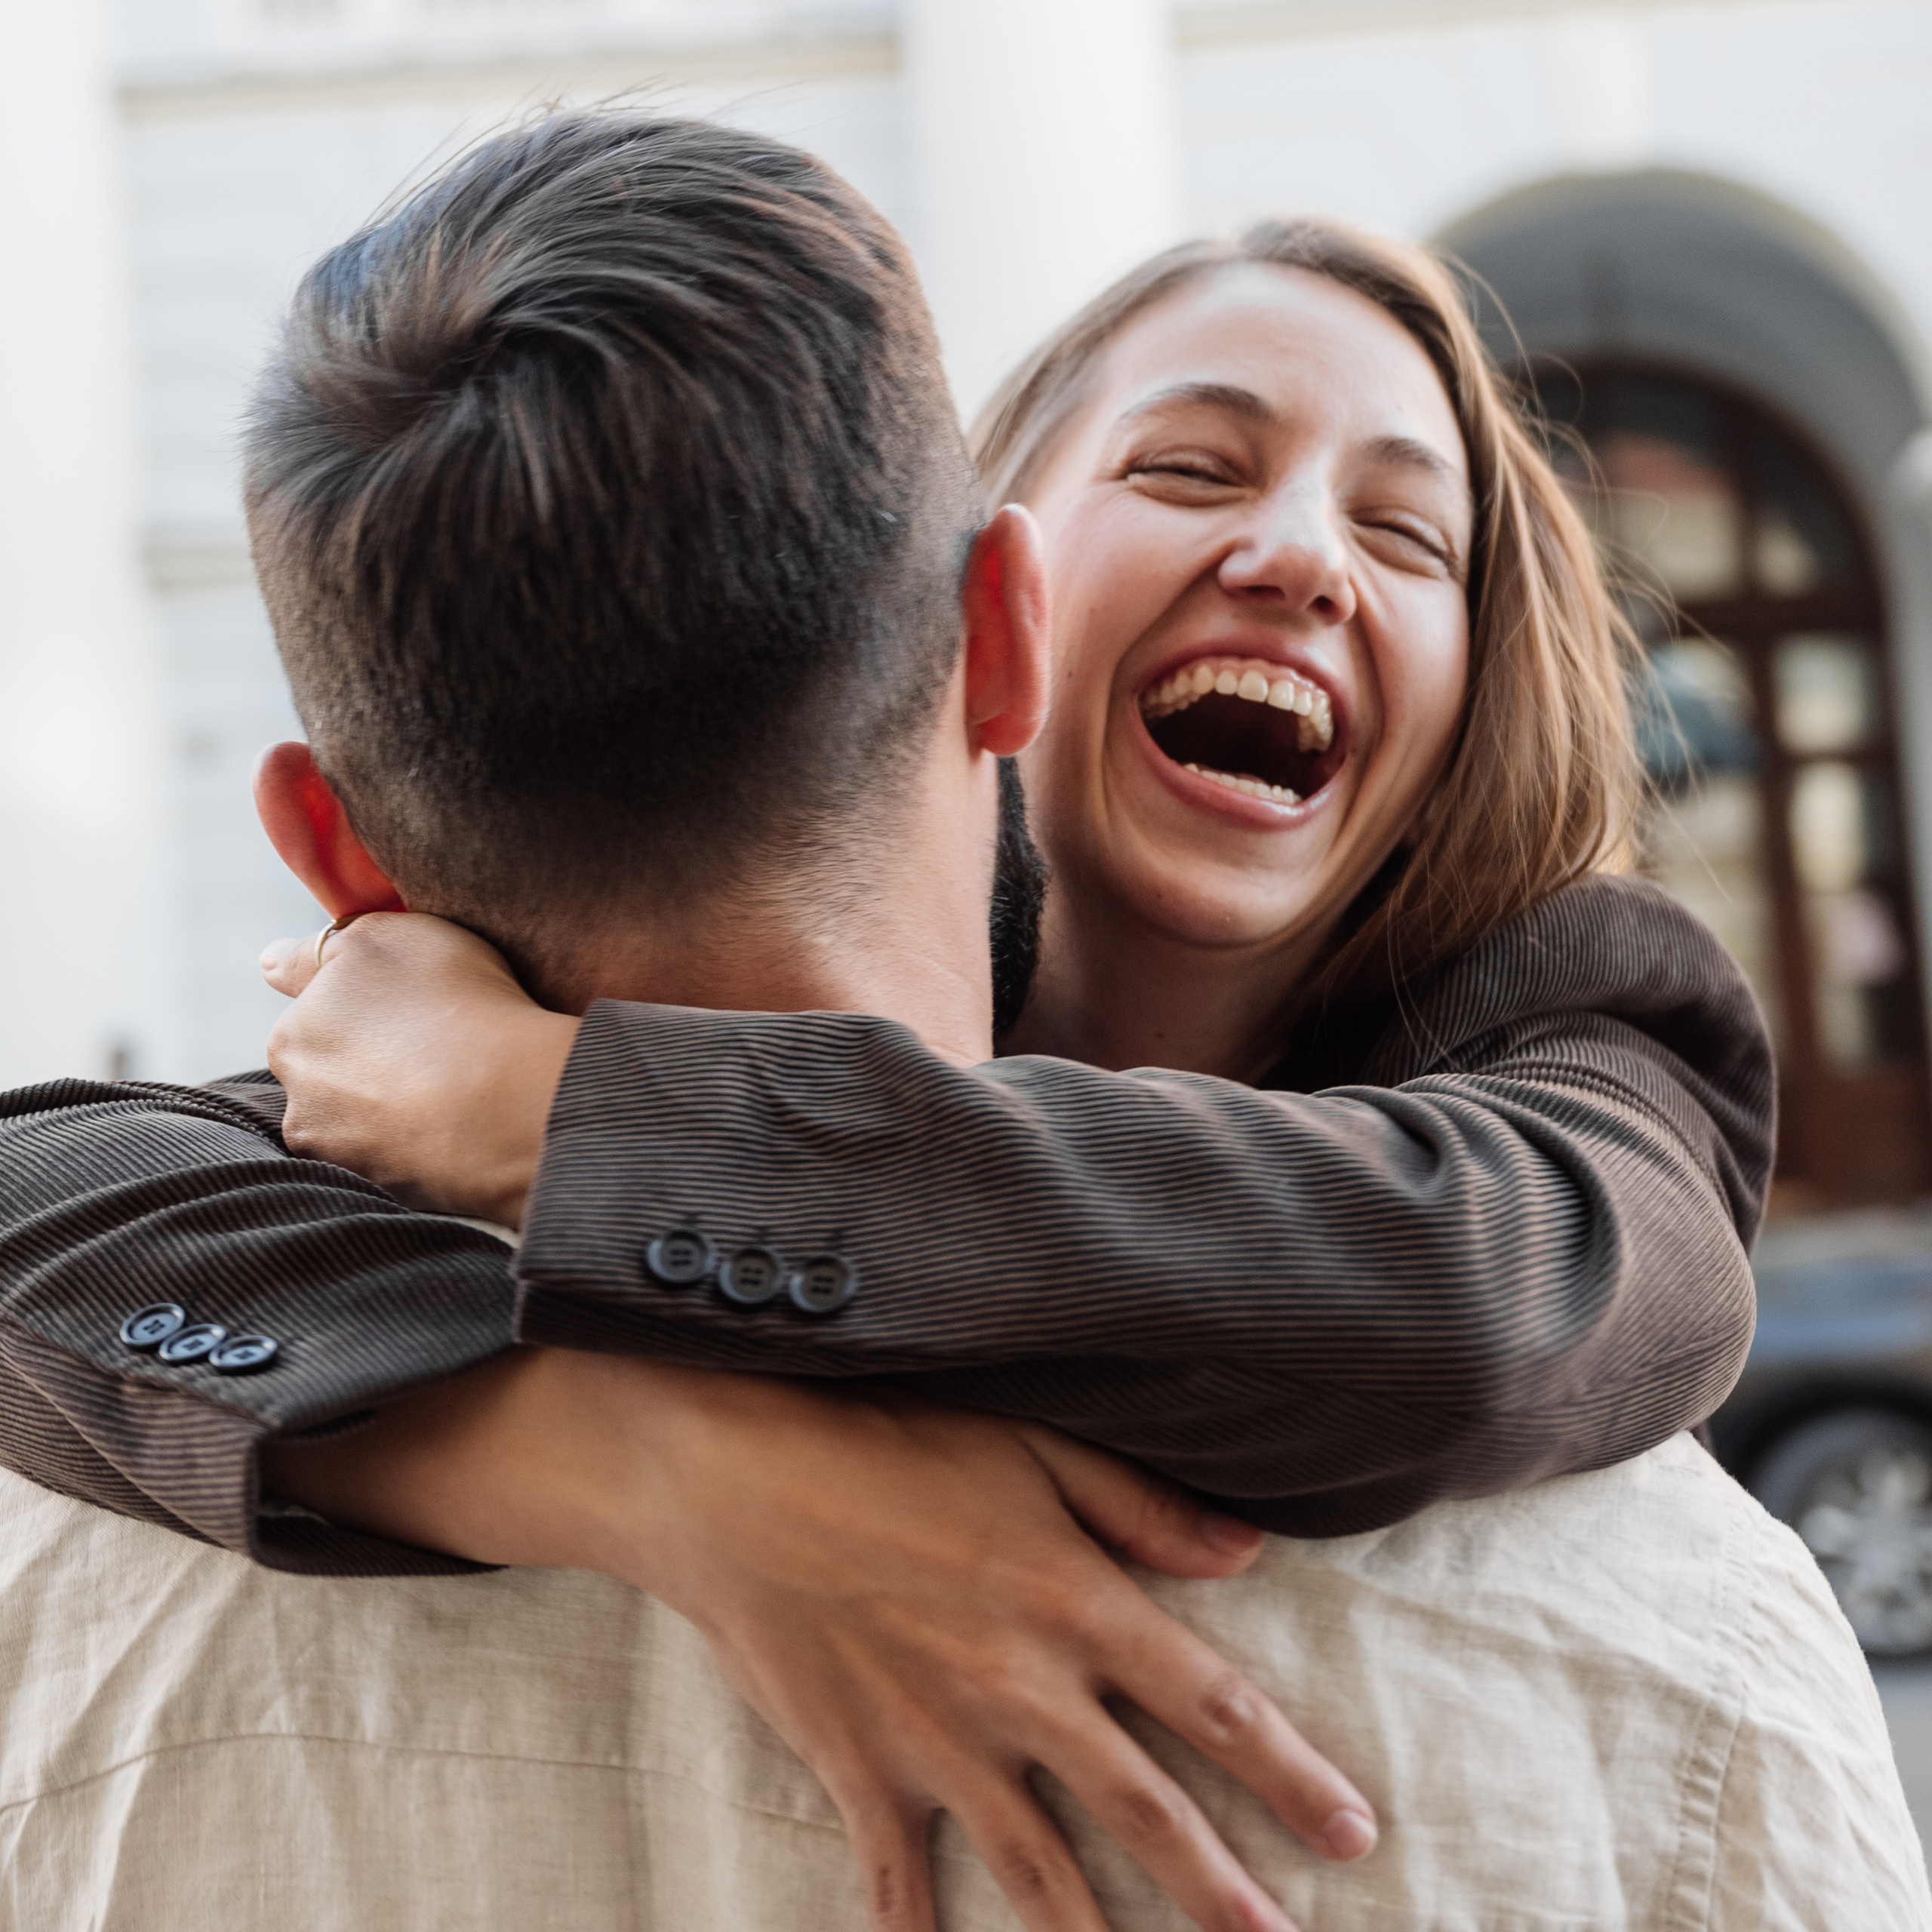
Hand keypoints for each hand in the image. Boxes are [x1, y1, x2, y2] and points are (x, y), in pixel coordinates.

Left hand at [262, 912, 570, 1225]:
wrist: (508, 1102)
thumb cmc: (451, 1003)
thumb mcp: (383, 938)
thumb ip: (319, 950)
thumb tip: (269, 964)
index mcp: (291, 1039)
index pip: (311, 1020)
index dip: (358, 1010)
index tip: (400, 1009)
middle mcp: (301, 1106)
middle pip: (334, 1078)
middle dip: (371, 1066)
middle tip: (437, 1048)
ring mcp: (347, 1160)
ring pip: (368, 1126)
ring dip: (398, 1112)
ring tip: (460, 1093)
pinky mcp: (391, 1199)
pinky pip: (406, 1164)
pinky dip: (427, 1148)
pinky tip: (466, 1129)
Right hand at [266, 1351, 1376, 1931]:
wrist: (730, 1477)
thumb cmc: (885, 1443)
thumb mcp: (1029, 1444)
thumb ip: (1141, 1506)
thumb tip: (1247, 1552)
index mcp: (1077, 1606)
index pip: (1214, 1707)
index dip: (1290, 1776)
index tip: (1353, 1830)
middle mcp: (1022, 1694)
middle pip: (1147, 1815)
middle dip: (1223, 1893)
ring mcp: (940, 1746)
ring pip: (1042, 1872)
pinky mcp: (862, 1772)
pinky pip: (900, 1880)